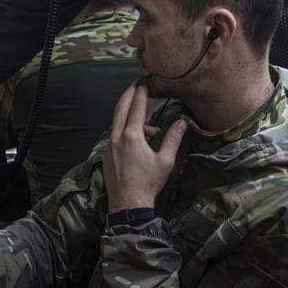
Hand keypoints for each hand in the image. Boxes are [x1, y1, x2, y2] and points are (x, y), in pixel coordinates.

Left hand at [104, 82, 186, 211]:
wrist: (128, 204)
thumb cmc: (148, 183)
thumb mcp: (166, 161)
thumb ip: (173, 138)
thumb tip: (182, 123)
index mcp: (132, 136)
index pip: (137, 108)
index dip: (141, 94)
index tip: (144, 84)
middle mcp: (116, 137)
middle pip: (121, 108)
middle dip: (128, 94)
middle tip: (135, 85)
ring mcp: (108, 145)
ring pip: (116, 121)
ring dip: (129, 115)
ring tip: (149, 126)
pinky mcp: (105, 153)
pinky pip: (114, 134)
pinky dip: (124, 129)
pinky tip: (137, 139)